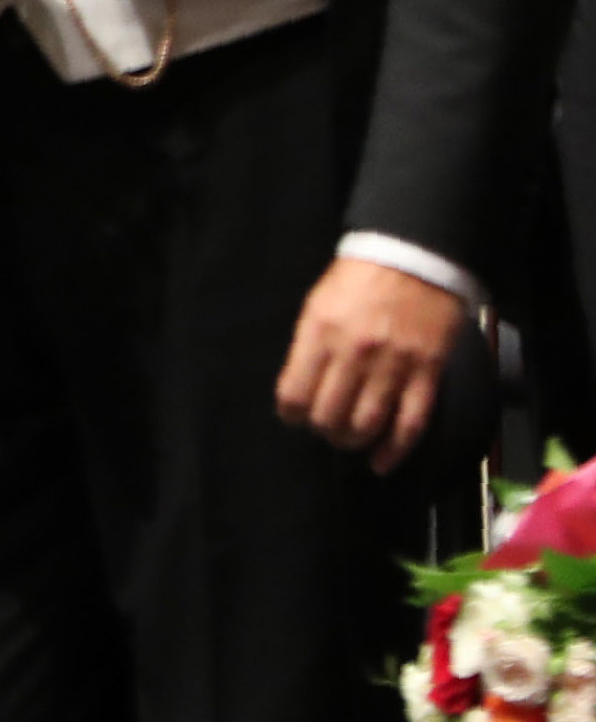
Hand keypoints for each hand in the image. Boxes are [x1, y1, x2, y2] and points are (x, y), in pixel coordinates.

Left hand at [275, 253, 465, 473]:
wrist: (414, 258)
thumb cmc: (358, 280)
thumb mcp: (317, 306)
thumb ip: (307, 348)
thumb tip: (298, 392)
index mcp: (320, 334)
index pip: (295, 394)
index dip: (292, 414)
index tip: (296, 416)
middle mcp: (355, 353)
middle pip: (330, 416)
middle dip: (324, 430)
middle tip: (327, 427)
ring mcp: (394, 365)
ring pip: (368, 425)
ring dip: (354, 441)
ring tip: (350, 439)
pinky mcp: (428, 372)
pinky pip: (411, 422)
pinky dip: (395, 450)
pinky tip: (382, 463)